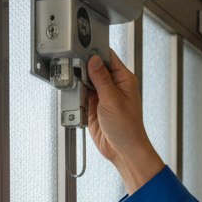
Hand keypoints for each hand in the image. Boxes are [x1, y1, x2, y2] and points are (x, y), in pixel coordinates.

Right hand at [87, 49, 164, 193]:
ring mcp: (103, 96)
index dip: (95, 52)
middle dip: (84, 68)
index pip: (108, 57)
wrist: (122, 150)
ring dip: (80, 82)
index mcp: (123, 79)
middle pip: (95, 67)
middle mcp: (113, 85)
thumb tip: (93, 60)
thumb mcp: (112, 100)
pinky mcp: (94, 107)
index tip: (83, 51)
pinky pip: (82, 95)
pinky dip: (77, 95)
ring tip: (75, 83)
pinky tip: (75, 95)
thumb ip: (101, 79)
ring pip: (87, 81)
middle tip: (75, 68)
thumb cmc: (127, 128)